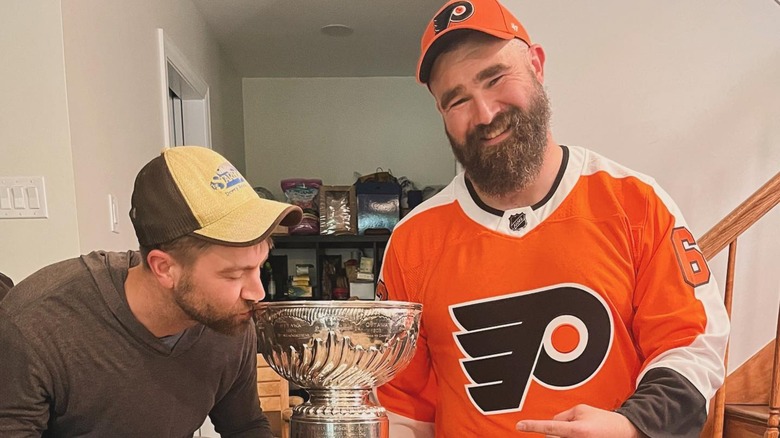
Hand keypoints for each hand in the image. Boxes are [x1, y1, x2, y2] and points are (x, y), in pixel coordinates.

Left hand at [515, 404, 639, 436]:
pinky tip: (580, 434)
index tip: (520, 426)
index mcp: (577, 430)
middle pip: (551, 436)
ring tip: (581, 432)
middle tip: (575, 426)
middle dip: (557, 431)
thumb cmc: (603, 421)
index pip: (550, 427)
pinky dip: (568, 436)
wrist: (623, 432)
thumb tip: (550, 424)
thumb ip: (562, 416)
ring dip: (563, 435)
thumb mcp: (581, 410)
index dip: (533, 426)